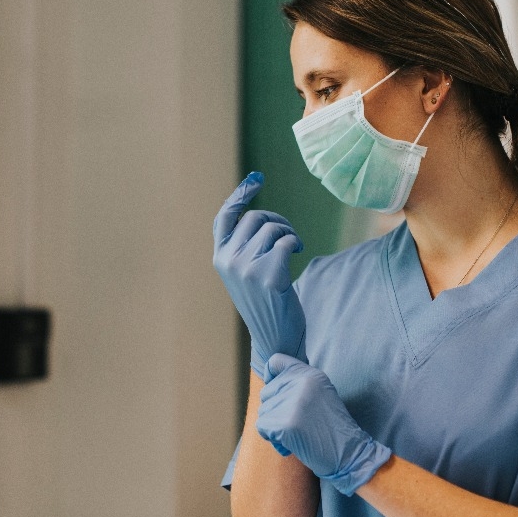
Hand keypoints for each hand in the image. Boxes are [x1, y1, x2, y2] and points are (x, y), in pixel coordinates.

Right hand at [212, 172, 306, 378]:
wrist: (276, 337)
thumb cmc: (265, 302)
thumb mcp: (245, 272)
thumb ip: (243, 246)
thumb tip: (258, 214)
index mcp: (220, 258)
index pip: (224, 217)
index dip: (240, 195)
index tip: (257, 179)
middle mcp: (229, 261)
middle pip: (255, 218)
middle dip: (276, 219)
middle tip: (288, 234)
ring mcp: (247, 268)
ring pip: (272, 228)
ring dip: (288, 232)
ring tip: (293, 247)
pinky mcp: (269, 275)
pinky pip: (286, 241)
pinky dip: (295, 242)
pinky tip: (297, 253)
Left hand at [257, 353, 391, 495]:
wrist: (350, 453)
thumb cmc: (332, 428)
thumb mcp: (321, 394)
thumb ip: (298, 384)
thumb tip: (267, 382)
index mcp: (311, 374)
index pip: (275, 361)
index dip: (271, 377)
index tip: (278, 393)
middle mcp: (301, 383)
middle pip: (266, 392)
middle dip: (275, 411)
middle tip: (298, 423)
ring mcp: (293, 402)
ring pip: (263, 412)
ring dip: (275, 427)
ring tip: (299, 434)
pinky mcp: (286, 424)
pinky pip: (263, 428)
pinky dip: (274, 439)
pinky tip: (292, 444)